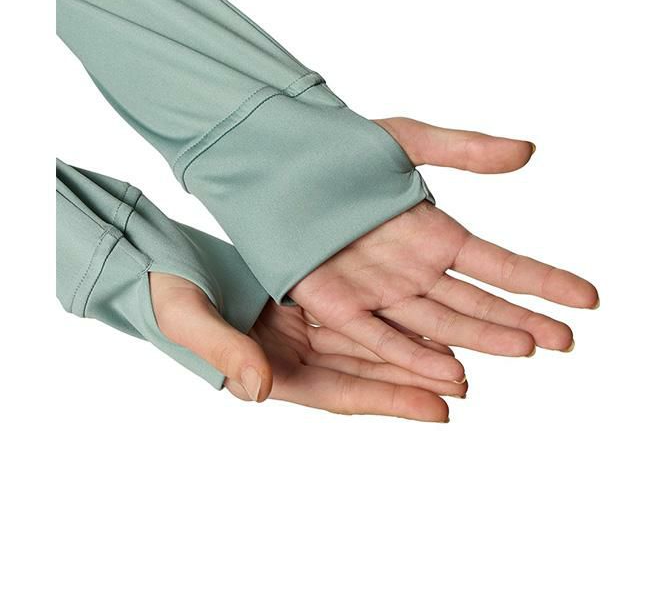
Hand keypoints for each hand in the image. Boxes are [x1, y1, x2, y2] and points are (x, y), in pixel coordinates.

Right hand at [150, 272, 463, 421]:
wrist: (155, 266)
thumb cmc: (163, 300)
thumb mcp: (191, 324)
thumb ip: (225, 354)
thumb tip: (260, 390)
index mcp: (269, 373)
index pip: (342, 393)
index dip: (390, 401)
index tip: (438, 409)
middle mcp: (293, 356)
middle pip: (366, 370)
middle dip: (413, 376)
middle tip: (465, 380)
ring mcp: (298, 329)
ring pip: (366, 340)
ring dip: (409, 346)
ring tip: (459, 351)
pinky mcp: (301, 301)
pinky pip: (352, 309)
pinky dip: (385, 313)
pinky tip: (420, 311)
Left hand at [289, 117, 598, 380]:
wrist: (276, 158)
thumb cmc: (338, 147)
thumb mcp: (406, 141)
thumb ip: (464, 150)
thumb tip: (529, 152)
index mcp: (433, 235)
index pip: (499, 265)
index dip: (542, 281)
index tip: (587, 298)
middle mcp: (413, 269)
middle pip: (476, 302)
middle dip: (522, 320)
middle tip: (567, 340)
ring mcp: (378, 290)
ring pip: (437, 323)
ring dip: (480, 338)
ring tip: (525, 348)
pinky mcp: (337, 304)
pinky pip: (380, 334)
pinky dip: (413, 353)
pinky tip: (449, 369)